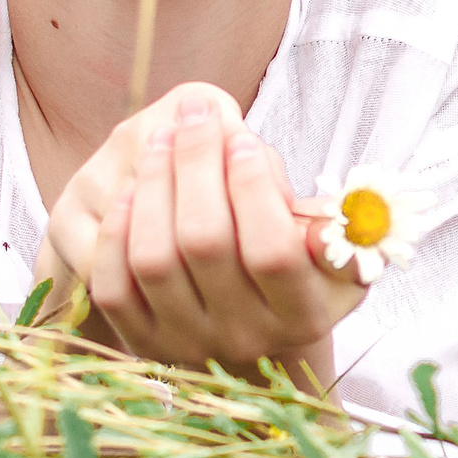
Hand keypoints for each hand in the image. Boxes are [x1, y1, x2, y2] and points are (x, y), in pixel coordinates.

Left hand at [35, 82, 366, 387]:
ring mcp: (185, 343)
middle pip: (205, 243)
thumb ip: (344, 238)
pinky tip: (133, 186)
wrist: (255, 335)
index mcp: (301, 315)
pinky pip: (113, 283)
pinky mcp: (139, 341)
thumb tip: (324, 228)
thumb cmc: (303, 277)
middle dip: (196, 163)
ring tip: (164, 136)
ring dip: (154, 184)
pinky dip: (120, 228)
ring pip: (154, 259)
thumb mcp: (342, 261)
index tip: (244, 138)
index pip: (274, 250)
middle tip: (195, 115)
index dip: (256, 186)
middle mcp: (243, 336)